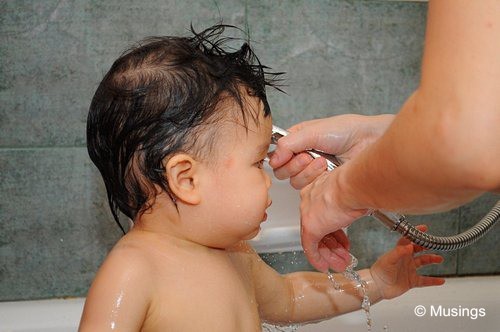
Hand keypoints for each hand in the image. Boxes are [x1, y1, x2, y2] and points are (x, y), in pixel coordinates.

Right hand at [270, 114, 393, 188]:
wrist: (370, 142)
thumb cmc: (348, 130)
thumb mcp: (313, 131)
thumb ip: (289, 143)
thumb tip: (273, 158)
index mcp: (299, 140)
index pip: (277, 154)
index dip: (281, 157)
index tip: (288, 154)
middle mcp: (304, 156)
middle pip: (283, 171)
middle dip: (295, 165)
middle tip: (309, 156)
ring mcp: (314, 172)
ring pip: (295, 182)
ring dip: (308, 172)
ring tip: (323, 161)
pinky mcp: (323, 185)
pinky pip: (309, 191)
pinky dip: (317, 180)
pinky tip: (328, 170)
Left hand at [300, 171, 366, 271]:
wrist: (354, 185)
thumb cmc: (359, 184)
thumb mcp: (353, 193)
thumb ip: (351, 202)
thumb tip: (360, 207)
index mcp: (318, 188)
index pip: (323, 213)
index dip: (335, 229)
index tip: (342, 239)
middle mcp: (310, 200)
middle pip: (319, 227)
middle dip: (333, 244)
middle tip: (342, 255)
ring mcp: (308, 213)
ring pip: (316, 239)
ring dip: (329, 254)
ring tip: (341, 263)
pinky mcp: (310, 227)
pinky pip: (310, 247)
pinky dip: (317, 258)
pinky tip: (324, 266)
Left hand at [370, 225, 444, 299]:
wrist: (377, 287)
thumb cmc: (380, 271)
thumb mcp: (389, 259)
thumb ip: (399, 252)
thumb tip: (410, 245)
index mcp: (399, 252)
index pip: (408, 239)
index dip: (415, 233)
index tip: (424, 228)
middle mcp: (405, 259)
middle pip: (418, 250)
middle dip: (426, 246)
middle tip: (435, 244)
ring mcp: (409, 270)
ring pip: (423, 262)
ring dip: (432, 260)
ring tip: (440, 259)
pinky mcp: (411, 281)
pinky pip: (425, 280)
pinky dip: (433, 281)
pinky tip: (441, 280)